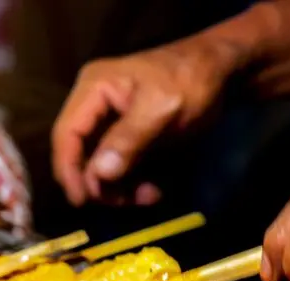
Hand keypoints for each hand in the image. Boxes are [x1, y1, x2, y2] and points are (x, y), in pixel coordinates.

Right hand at [51, 38, 239, 206]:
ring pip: (97, 165)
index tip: (81, 200)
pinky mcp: (123, 136)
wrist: (222, 69)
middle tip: (121, 203)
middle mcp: (93, 105)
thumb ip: (129, 139)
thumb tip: (100, 174)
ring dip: (116, 188)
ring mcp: (107, 122)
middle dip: (98, 182)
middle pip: (78, 154)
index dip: (68, 169)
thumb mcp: (162, 107)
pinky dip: (129, 183)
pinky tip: (150, 191)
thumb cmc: (192, 79)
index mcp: (93, 89)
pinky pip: (116, 166)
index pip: (66, 133)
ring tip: (146, 196)